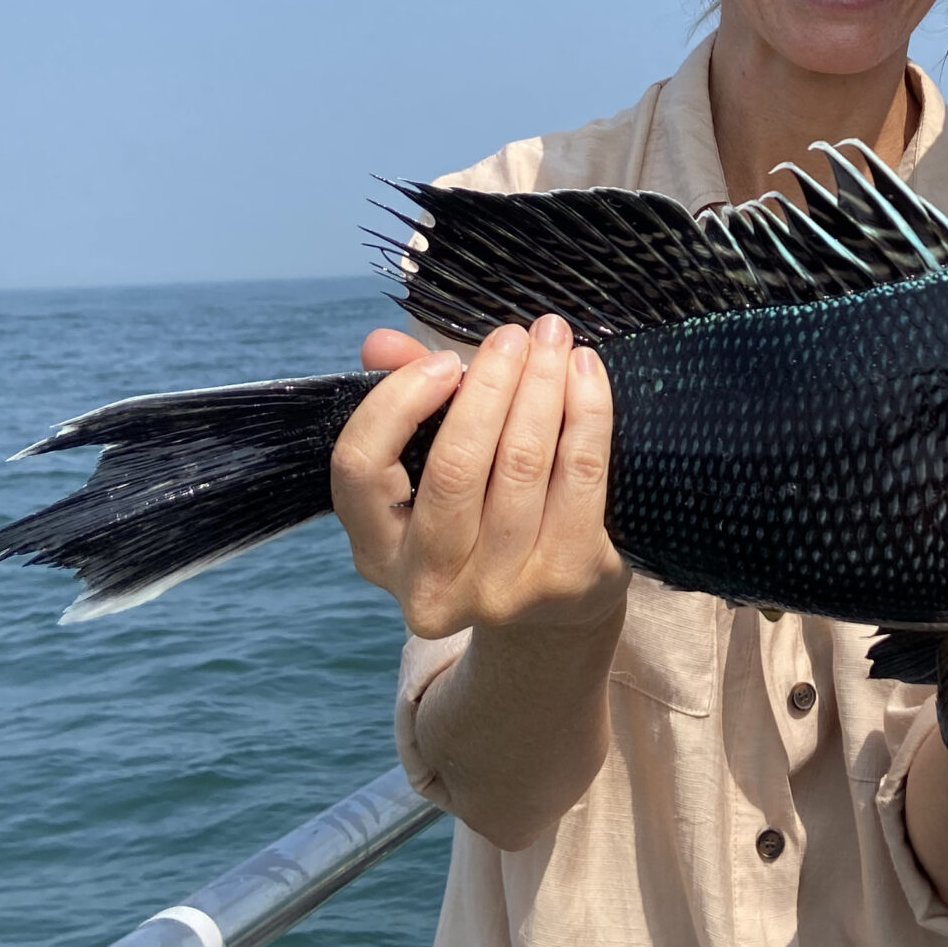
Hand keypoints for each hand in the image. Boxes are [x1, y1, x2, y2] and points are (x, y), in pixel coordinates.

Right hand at [331, 316, 628, 642]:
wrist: (553, 612)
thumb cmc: (481, 517)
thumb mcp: (430, 473)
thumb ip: (406, 403)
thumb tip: (382, 343)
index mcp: (377, 550)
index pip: (359, 466)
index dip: (398, 403)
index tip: (444, 361)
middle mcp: (429, 583)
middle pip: (453, 464)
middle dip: (489, 384)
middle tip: (516, 334)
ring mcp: (500, 591)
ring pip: (522, 464)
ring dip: (542, 386)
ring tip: (554, 340)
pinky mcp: (567, 580)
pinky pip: (581, 476)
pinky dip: (588, 414)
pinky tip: (588, 375)